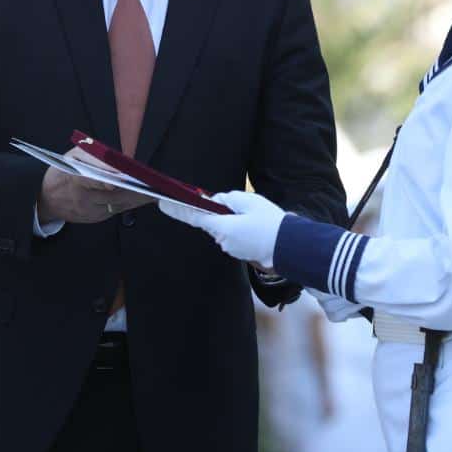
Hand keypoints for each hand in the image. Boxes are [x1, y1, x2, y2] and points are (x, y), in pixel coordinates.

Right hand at [37, 147, 153, 224]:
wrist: (46, 198)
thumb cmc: (63, 171)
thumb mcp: (72, 156)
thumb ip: (93, 157)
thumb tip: (117, 161)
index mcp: (74, 178)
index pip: (90, 180)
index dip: (106, 180)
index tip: (121, 178)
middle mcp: (82, 198)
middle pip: (112, 195)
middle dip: (134, 191)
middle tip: (155, 186)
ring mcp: (89, 211)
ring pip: (118, 205)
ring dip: (138, 199)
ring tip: (157, 192)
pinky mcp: (95, 219)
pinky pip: (116, 211)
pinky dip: (131, 204)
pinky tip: (145, 199)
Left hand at [158, 190, 284, 269]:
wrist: (288, 246)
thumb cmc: (269, 221)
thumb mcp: (249, 201)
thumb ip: (228, 199)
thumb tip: (216, 201)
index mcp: (221, 227)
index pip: (193, 216)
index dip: (177, 209)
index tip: (163, 203)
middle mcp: (222, 241)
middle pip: (212, 222)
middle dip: (218, 212)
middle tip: (237, 205)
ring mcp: (231, 249)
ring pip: (224, 229)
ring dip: (231, 220)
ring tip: (253, 214)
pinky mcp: (240, 252)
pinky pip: (234, 236)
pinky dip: (239, 229)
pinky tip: (254, 224)